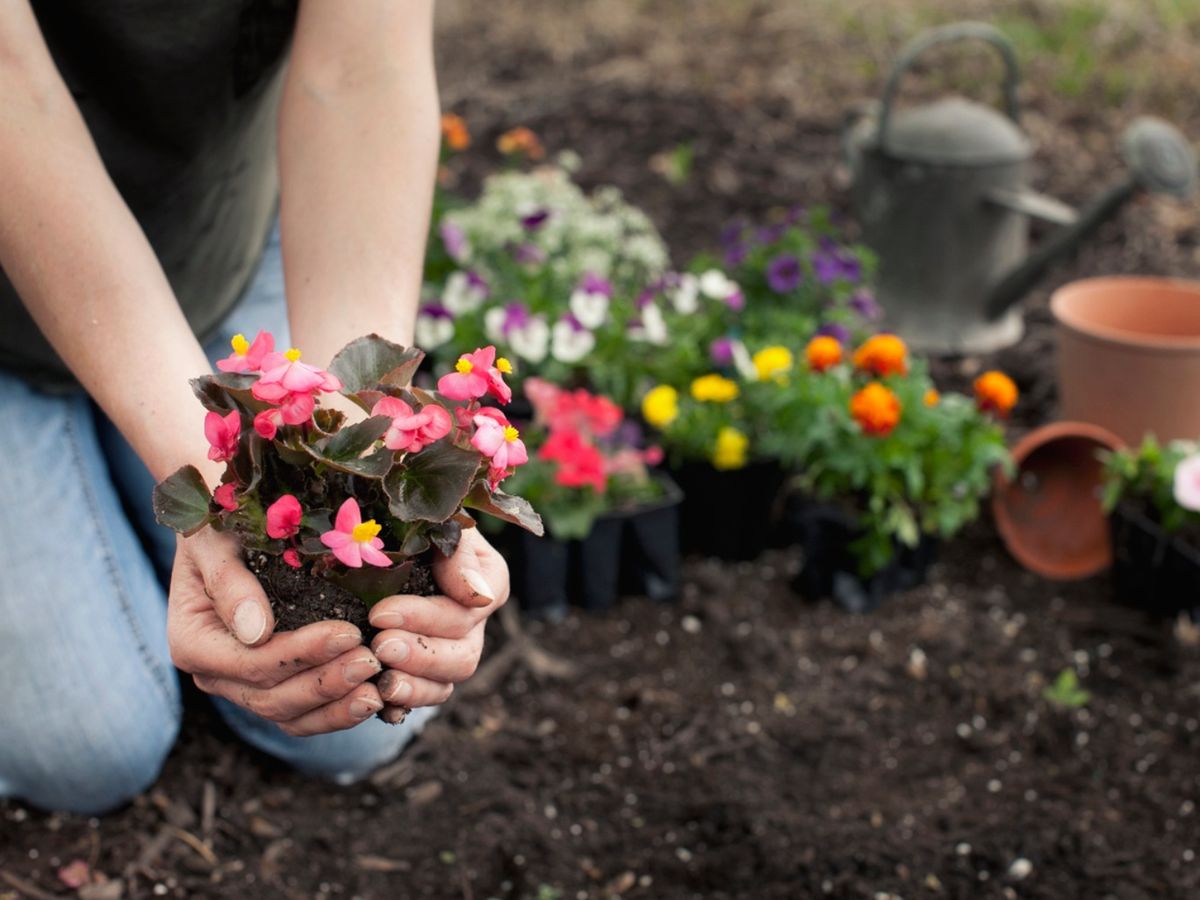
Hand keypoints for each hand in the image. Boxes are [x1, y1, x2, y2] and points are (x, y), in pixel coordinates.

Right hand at [167, 529, 385, 735]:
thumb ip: (229, 582)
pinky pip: (303, 714)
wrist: (227, 529)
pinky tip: (373, 698)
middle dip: (326, 683)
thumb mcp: (215, 541)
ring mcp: (242, 686)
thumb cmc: (220, 525)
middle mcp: (214, 674)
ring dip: (336, 707)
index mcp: (193, 643)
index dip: (301, 654)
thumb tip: (256, 633)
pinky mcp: (271, 686)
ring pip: (290, 715)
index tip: (348, 633)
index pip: (252, 663)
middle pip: (272, 697)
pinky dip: (337, 711)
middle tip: (373, 661)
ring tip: (379, 689)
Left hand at [367, 528, 508, 721]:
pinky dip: (401, 704)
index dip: (426, 617)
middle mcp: (474, 623)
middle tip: (379, 645)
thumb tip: (475, 596)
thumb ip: (459, 554)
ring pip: (446, 683)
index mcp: (486, 581)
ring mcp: (450, 651)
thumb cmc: (411, 521)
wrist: (381, 537)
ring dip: (414, 685)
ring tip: (380, 679)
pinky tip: (378, 702)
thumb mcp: (439, 524)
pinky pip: (421, 698)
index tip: (381, 612)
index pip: (469, 609)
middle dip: (421, 654)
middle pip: (463, 655)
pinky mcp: (423, 672)